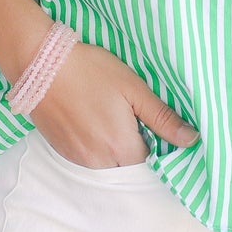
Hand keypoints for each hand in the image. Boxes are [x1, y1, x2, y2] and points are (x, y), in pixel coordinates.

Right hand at [28, 41, 200, 169]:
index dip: (156, 144)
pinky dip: (95, 147)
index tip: (152, 126)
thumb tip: (191, 139)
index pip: (151, 162)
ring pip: (108, 165)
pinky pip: (88, 160)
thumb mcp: (133, 88)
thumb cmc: (90, 70)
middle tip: (130, 118)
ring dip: (114, 149)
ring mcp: (78, 159)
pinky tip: (92, 121)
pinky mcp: (62, 152)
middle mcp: (100, 162)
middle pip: (129, 167)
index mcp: (122, 148)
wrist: (40, 64)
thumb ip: (163, 118)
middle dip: (135, 148)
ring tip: (109, 117)